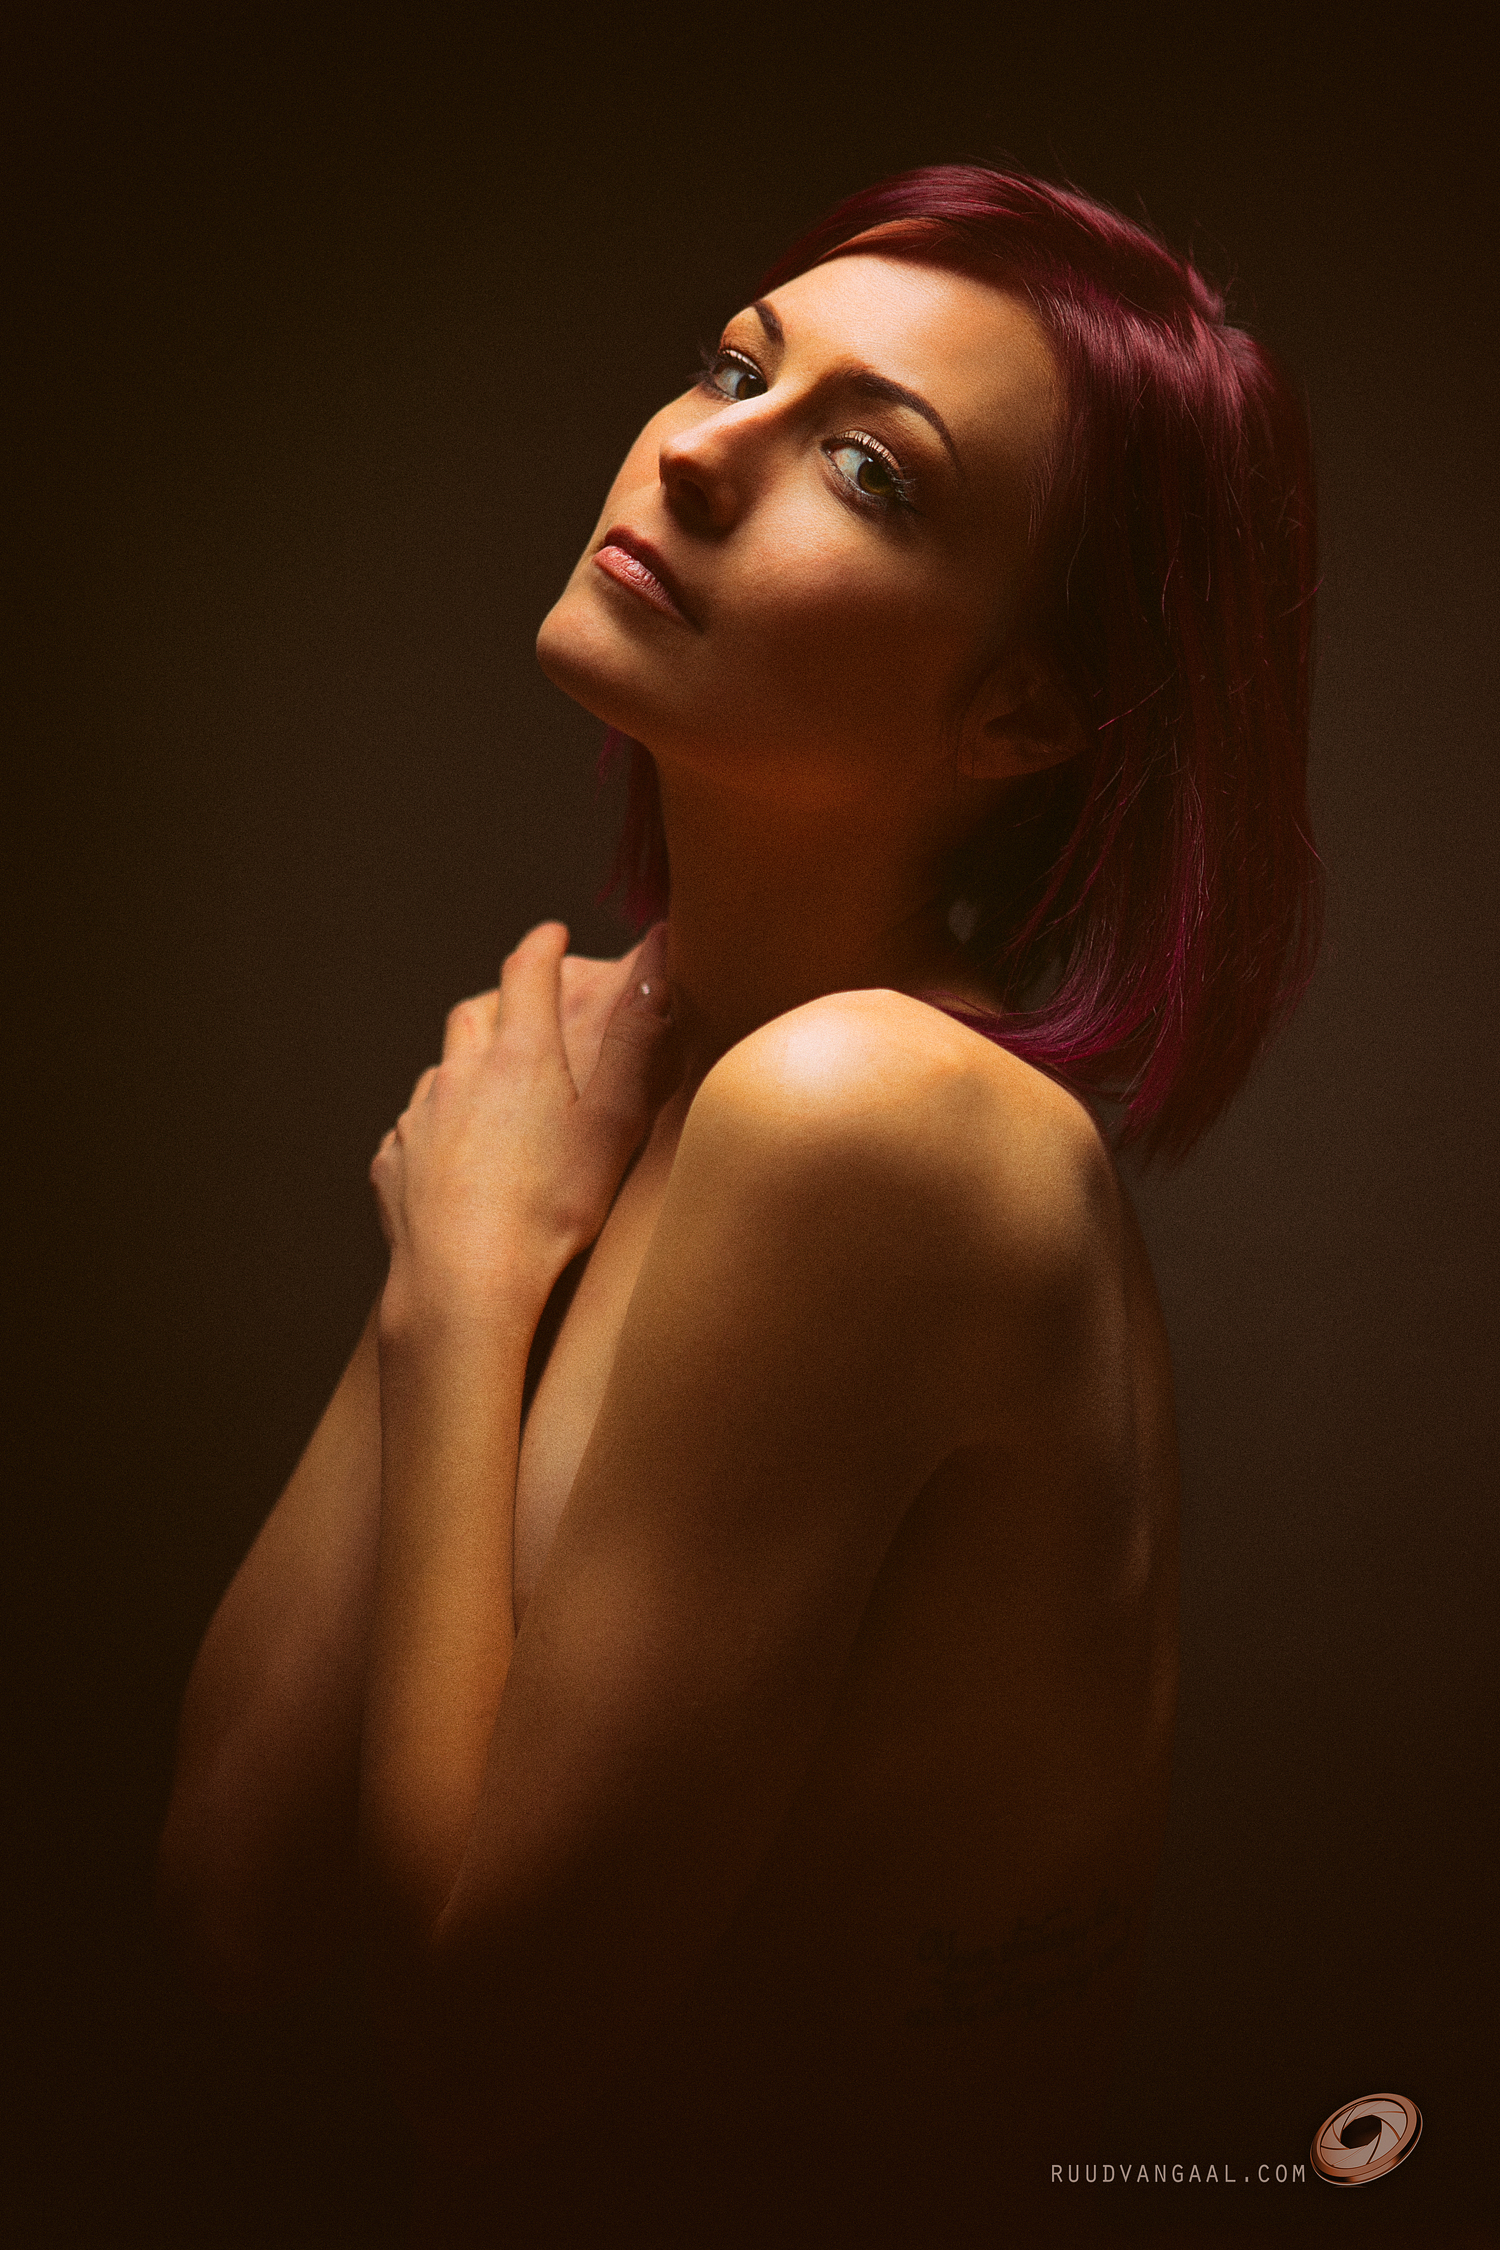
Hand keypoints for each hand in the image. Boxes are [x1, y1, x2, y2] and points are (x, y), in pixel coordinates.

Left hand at [370, 922, 679, 1330]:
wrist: (464, 1282)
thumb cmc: (552, 1208)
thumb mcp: (615, 1123)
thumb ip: (638, 1041)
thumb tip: (657, 962)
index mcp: (520, 1057)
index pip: (527, 972)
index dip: (543, 945)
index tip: (553, 933)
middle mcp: (459, 1075)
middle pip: (472, 1014)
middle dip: (500, 1002)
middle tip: (525, 1011)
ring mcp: (418, 1119)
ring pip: (440, 1073)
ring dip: (466, 1069)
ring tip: (493, 1095)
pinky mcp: (393, 1164)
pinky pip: (413, 1131)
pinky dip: (438, 1128)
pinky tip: (457, 1158)